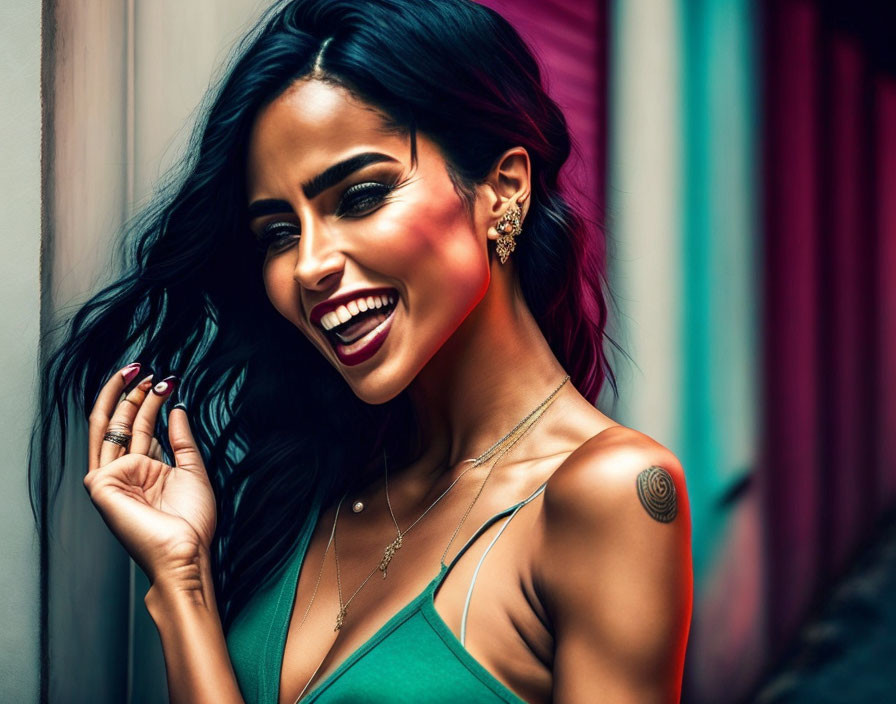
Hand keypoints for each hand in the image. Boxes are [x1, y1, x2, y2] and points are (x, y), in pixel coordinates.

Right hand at [84, 364, 216, 584]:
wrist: (187, 551)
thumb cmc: (192, 521)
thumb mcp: (192, 470)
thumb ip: (181, 439)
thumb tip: (176, 408)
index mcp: (144, 471)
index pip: (139, 429)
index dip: (151, 403)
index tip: (167, 379)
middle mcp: (125, 473)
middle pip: (121, 424)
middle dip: (132, 393)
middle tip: (146, 368)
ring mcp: (111, 479)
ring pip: (111, 427)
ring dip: (124, 397)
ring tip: (141, 371)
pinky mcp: (102, 485)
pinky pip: (111, 442)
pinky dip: (125, 414)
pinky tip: (146, 396)